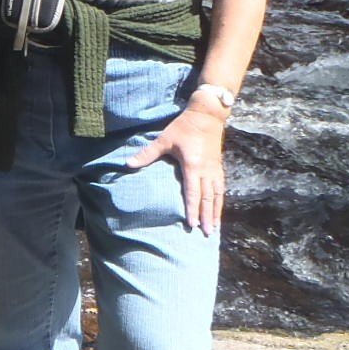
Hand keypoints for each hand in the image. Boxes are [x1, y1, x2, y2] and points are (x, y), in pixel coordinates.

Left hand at [128, 103, 227, 234]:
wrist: (207, 115)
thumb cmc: (184, 127)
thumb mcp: (164, 139)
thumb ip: (147, 154)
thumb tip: (128, 164)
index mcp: (192, 165)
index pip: (192, 192)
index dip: (192, 209)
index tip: (192, 224)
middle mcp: (206, 170)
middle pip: (207, 198)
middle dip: (206, 217)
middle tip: (206, 233)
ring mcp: (214, 169)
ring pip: (217, 195)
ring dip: (216, 211)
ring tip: (214, 227)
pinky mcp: (218, 166)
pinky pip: (221, 188)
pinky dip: (220, 200)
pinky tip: (218, 209)